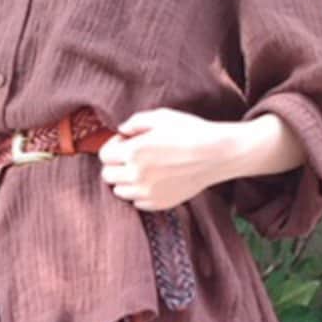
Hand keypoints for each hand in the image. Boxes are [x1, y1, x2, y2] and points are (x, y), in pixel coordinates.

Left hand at [96, 108, 230, 210]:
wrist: (217, 155)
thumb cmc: (190, 131)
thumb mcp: (161, 117)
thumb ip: (135, 122)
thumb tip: (121, 131)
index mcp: (133, 152)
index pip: (104, 156)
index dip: (113, 147)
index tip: (126, 142)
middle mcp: (136, 175)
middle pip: (108, 176)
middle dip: (116, 165)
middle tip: (132, 157)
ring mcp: (147, 193)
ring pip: (120, 192)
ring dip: (126, 181)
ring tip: (144, 169)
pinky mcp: (159, 204)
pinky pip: (136, 202)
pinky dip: (139, 193)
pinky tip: (154, 181)